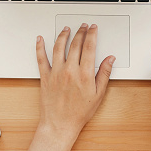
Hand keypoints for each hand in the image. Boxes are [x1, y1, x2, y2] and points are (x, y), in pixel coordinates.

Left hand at [36, 23, 115, 141]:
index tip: (93, 28)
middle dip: (81, 32)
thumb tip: (110, 59)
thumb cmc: (79, 112)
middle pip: (75, 44)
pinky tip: (40, 39)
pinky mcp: (45, 76)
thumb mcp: (98, 94)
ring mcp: (56, 72)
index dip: (92, 35)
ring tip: (67, 29)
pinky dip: (40, 47)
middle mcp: (69, 70)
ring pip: (59, 47)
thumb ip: (104, 74)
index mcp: (84, 74)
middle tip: (83, 26)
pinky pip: (41, 58)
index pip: (89, 47)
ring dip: (63, 35)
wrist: (60, 124)